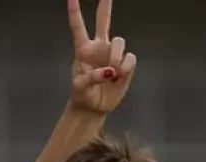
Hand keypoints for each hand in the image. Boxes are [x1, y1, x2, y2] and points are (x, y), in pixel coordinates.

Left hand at [67, 0, 136, 115]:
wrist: (94, 107)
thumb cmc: (82, 95)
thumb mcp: (80, 87)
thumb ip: (91, 77)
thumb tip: (109, 71)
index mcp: (83, 49)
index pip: (78, 27)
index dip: (75, 12)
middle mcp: (99, 47)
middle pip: (103, 21)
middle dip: (105, 6)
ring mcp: (112, 54)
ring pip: (119, 42)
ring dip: (115, 57)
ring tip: (111, 74)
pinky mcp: (125, 64)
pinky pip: (130, 58)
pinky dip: (125, 68)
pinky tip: (118, 77)